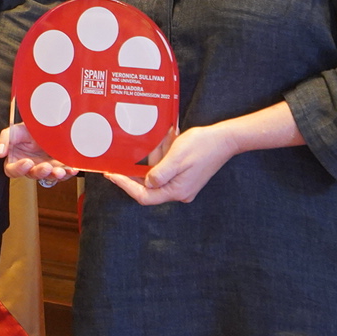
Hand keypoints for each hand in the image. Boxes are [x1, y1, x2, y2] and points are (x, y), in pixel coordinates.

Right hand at [0, 123, 76, 184]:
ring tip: (61, 171)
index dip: (19, 169)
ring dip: (55, 175)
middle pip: (33, 175)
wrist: (46, 122)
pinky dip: (68, 172)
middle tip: (46, 167)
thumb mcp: (15, 130)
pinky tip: (72, 169)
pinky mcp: (57, 165)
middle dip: (40, 172)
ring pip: (49, 177)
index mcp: (16, 159)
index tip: (27, 162)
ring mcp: (44, 167)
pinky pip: (62, 173)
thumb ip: (6, 139)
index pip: (12, 170)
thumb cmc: (28, 127)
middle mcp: (30, 166)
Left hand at [105, 124, 232, 204]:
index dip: (126, 186)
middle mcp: (180, 192)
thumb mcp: (176, 157)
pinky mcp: (186, 177)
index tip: (112, 175)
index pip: (144, 196)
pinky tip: (161, 146)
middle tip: (119, 163)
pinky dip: (160, 160)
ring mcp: (183, 185)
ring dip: (151, 162)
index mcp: (177, 191)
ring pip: (157, 177)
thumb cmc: (202, 146)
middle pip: (149, 188)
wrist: (225, 139)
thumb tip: (146, 183)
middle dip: (136, 173)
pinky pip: (166, 171)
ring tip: (149, 146)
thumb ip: (159, 173)